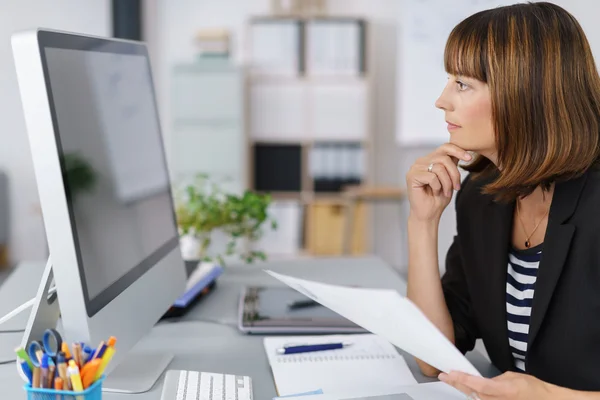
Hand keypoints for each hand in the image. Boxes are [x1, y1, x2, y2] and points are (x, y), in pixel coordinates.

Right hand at [406, 143, 471, 221]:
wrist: (428, 215)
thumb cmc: (438, 198)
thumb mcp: (450, 178)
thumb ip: (451, 164)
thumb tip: (462, 151)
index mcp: (429, 159)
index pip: (444, 147)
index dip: (458, 151)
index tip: (469, 158)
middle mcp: (421, 161)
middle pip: (444, 158)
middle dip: (454, 173)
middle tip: (457, 187)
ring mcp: (415, 168)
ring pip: (439, 167)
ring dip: (447, 182)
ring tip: (446, 192)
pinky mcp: (412, 176)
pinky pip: (432, 177)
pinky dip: (438, 186)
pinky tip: (435, 193)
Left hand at [439, 371, 555, 399]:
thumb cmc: (533, 389)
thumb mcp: (513, 377)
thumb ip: (496, 380)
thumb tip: (482, 381)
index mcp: (505, 390)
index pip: (479, 385)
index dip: (464, 380)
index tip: (451, 373)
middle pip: (473, 393)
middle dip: (457, 384)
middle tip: (444, 376)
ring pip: (475, 399)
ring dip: (463, 390)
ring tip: (451, 380)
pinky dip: (473, 396)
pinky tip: (465, 390)